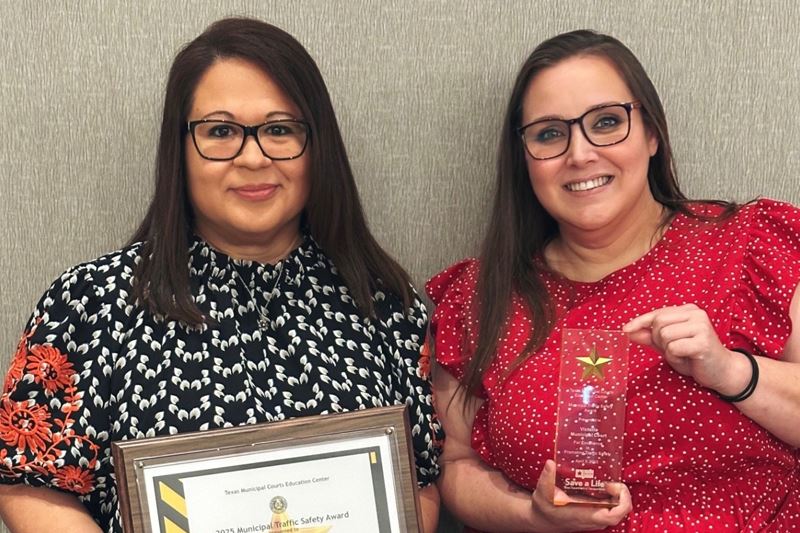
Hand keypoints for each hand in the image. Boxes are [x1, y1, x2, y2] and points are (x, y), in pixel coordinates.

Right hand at [530, 460, 631, 531]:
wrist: (542, 520)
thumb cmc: (544, 509)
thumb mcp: (543, 492)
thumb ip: (547, 478)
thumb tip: (551, 463)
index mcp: (586, 515)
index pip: (614, 516)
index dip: (622, 501)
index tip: (614, 486)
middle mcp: (593, 519)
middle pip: (620, 511)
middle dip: (622, 495)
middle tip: (611, 481)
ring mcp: (594, 517)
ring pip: (615, 510)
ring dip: (616, 496)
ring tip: (607, 481)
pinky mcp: (592, 514)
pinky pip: (609, 508)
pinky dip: (610, 497)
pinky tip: (601, 486)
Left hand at [623, 304, 746, 392]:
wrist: (722, 371)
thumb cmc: (694, 357)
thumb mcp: (668, 345)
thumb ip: (650, 337)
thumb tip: (629, 331)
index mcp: (687, 310)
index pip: (656, 313)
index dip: (639, 322)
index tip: (625, 329)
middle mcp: (696, 313)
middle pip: (658, 323)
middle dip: (658, 340)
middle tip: (673, 350)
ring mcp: (701, 326)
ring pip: (664, 335)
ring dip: (668, 351)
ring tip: (683, 355)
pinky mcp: (703, 342)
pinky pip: (673, 348)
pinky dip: (675, 358)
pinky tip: (688, 360)